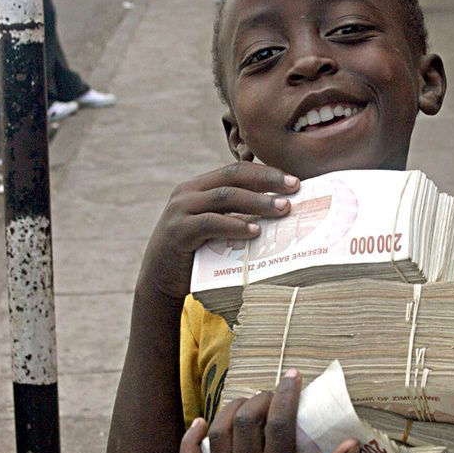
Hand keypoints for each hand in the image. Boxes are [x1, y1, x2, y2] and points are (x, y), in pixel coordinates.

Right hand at [136, 161, 299, 303]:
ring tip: (283, 210)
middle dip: (267, 180)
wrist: (159, 282)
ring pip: (225, 197)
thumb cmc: (195, 256)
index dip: (265, 173)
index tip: (293, 181)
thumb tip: (280, 213)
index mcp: (198, 187)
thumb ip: (237, 217)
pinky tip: (256, 231)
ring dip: (257, 202)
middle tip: (294, 187)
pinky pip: (211, 223)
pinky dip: (235, 226)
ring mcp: (180, 210)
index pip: (236, 170)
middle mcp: (187, 192)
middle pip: (233, 177)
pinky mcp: (178, 231)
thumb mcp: (216, 230)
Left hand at [180, 370, 360, 452]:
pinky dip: (190, 442)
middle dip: (261, 399)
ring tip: (250, 403)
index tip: (294, 377)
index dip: (286, 394)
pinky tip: (201, 423)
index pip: (278, 424)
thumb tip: (351, 441)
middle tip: (275, 394)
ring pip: (218, 435)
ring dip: (232, 410)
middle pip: (245, 423)